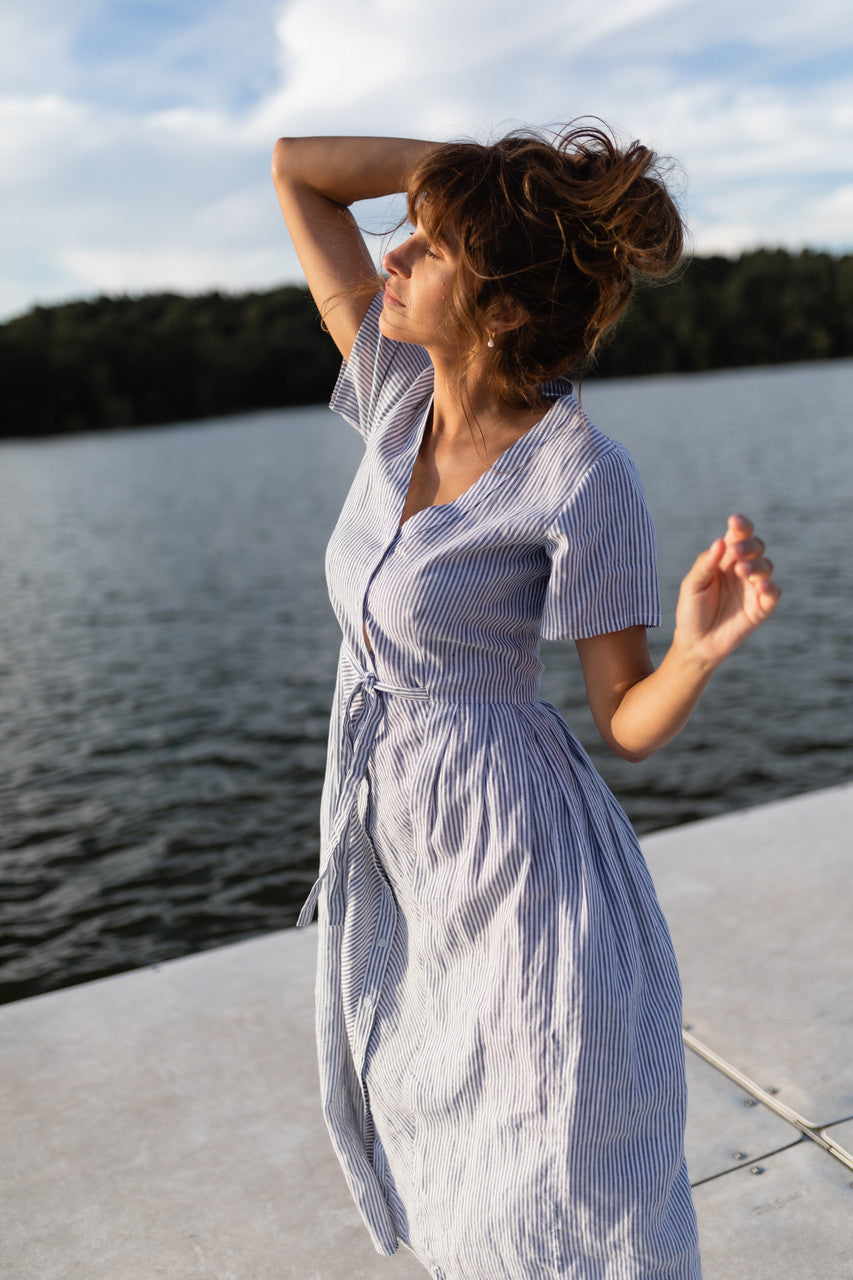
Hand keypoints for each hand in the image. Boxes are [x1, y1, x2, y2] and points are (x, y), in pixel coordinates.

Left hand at [673, 514, 780, 669]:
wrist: (696, 643)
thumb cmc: (691, 610)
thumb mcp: (692, 585)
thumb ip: (705, 563)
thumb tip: (720, 541)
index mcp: (725, 559)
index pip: (738, 536)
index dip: (741, 526)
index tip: (734, 522)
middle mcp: (742, 569)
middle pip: (756, 547)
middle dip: (748, 545)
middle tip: (735, 553)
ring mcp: (753, 588)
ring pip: (767, 567)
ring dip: (756, 565)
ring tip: (741, 571)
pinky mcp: (761, 607)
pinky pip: (773, 593)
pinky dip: (769, 588)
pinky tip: (759, 587)